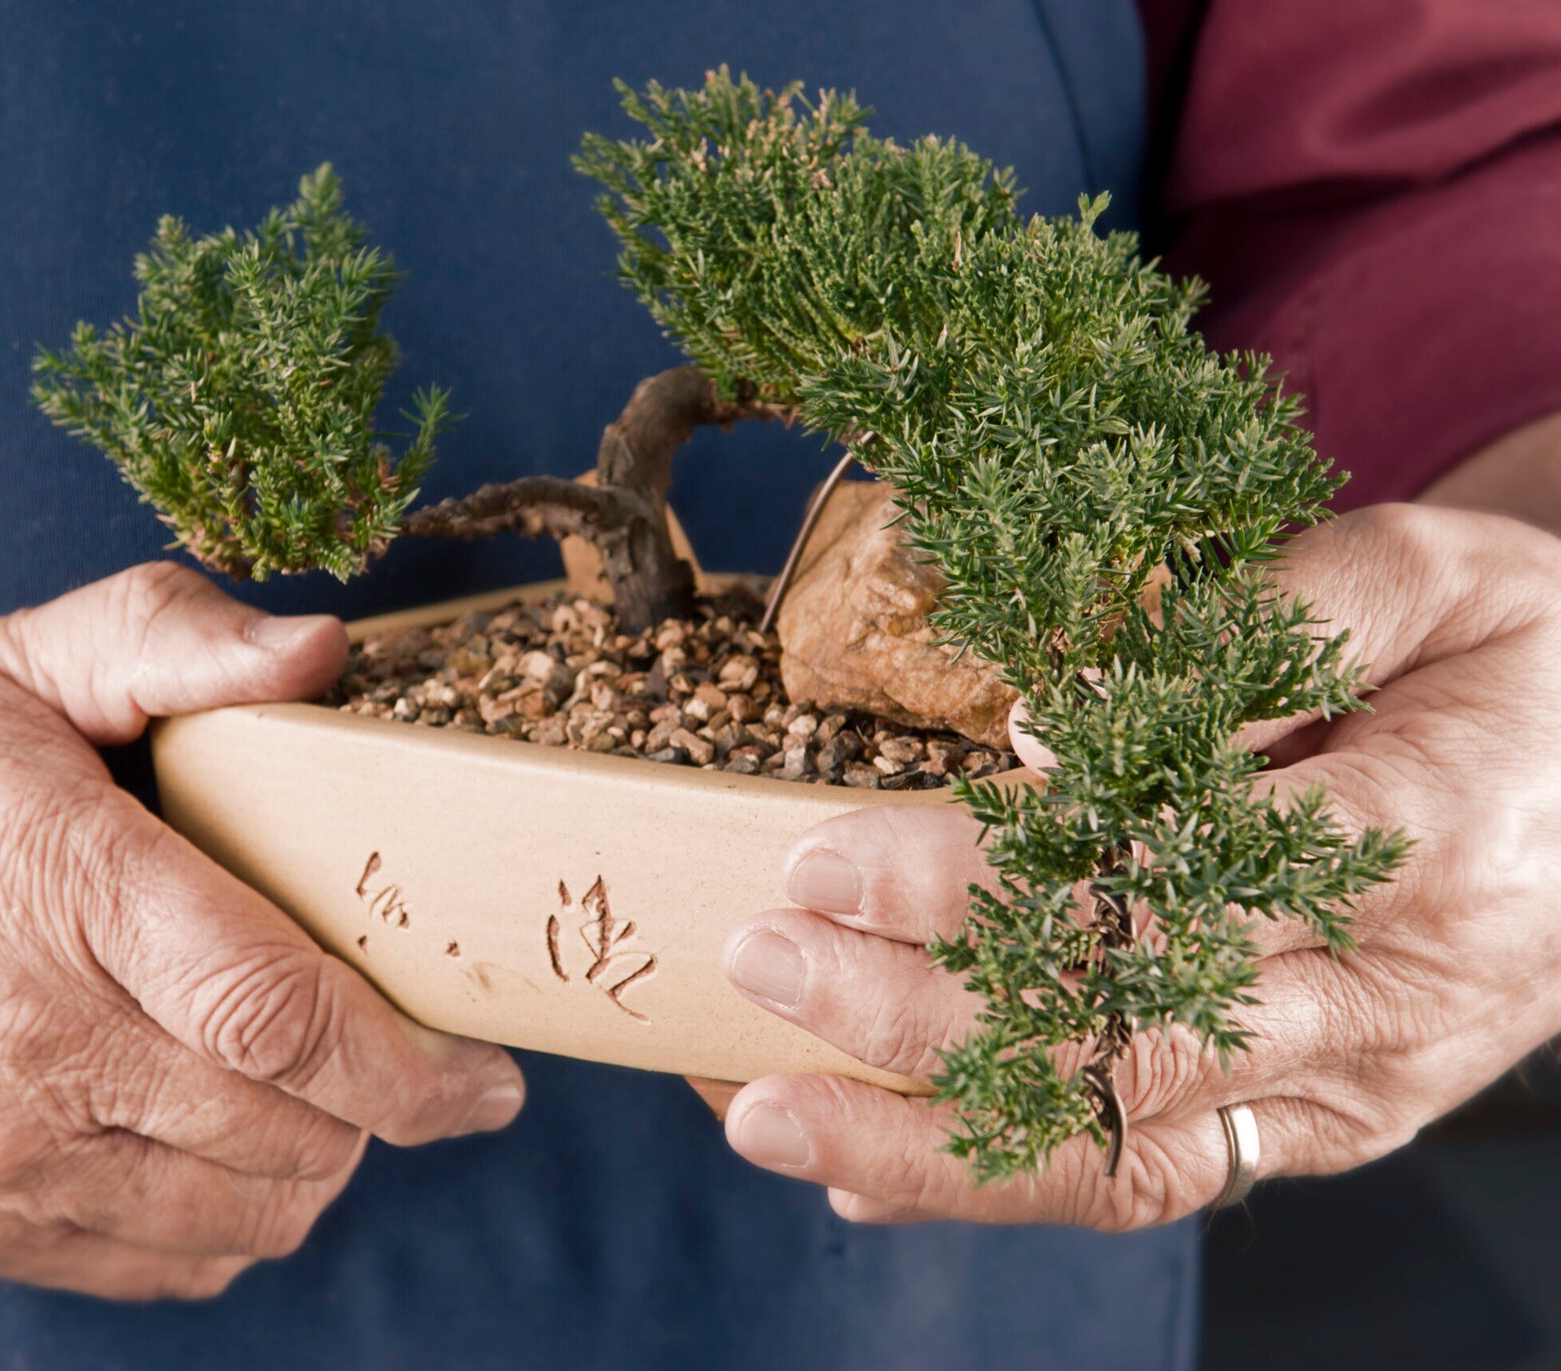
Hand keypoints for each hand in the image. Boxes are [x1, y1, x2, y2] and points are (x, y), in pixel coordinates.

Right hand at [0, 564, 523, 1296]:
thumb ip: (163, 641)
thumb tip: (325, 650)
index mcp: (56, 884)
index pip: (286, 1013)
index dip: (419, 1062)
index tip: (491, 1070)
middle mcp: (28, 1045)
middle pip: (289, 1133)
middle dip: (385, 1108)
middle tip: (404, 1057)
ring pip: (236, 1219)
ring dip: (312, 1167)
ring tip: (310, 1097)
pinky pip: (147, 1269)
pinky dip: (219, 1226)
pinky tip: (212, 1151)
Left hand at [717, 504, 1560, 1227]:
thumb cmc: (1522, 664)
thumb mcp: (1434, 575)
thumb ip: (1257, 627)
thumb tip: (1051, 728)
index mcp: (1413, 835)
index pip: (1155, 879)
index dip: (980, 883)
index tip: (828, 856)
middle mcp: (1382, 991)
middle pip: (1120, 1027)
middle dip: (919, 1009)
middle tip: (759, 962)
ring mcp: (1353, 1082)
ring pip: (1123, 1143)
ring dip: (934, 1139)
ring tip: (769, 1114)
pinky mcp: (1325, 1127)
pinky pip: (1154, 1183)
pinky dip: (1006, 1186)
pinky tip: (863, 1182)